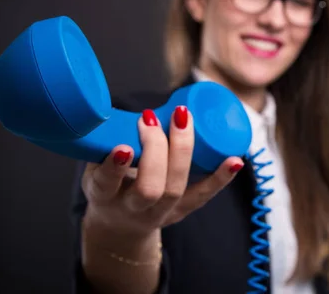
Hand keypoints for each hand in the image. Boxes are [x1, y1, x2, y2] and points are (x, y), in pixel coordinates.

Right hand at [81, 105, 244, 238]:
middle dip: (156, 151)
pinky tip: (234, 160)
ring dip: (182, 151)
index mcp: (104, 196)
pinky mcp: (183, 210)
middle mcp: (132, 208)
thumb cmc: (108, 183)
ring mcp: (161, 212)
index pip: (107, 184)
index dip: (116, 166)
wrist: (120, 223)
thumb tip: (110, 106)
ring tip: (183, 119)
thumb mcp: (93, 167)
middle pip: (150, 188)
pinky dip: (221, 177)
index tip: (124, 146)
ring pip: (176, 189)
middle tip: (150, 119)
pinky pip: (204, 195)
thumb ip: (101, 142)